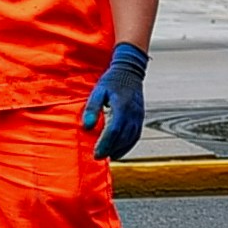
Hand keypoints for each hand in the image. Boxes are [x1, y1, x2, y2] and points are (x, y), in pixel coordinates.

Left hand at [82, 40, 149, 160]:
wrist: (130, 70)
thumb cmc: (111, 80)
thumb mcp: (98, 91)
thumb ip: (92, 108)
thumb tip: (87, 127)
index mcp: (122, 106)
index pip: (114, 130)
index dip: (105, 144)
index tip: (96, 154)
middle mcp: (133, 114)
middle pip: (123, 138)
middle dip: (110, 149)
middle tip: (98, 157)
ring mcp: (138, 117)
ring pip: (130, 139)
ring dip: (119, 149)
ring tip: (106, 155)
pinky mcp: (140, 118)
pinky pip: (135, 136)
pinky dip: (127, 146)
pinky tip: (118, 151)